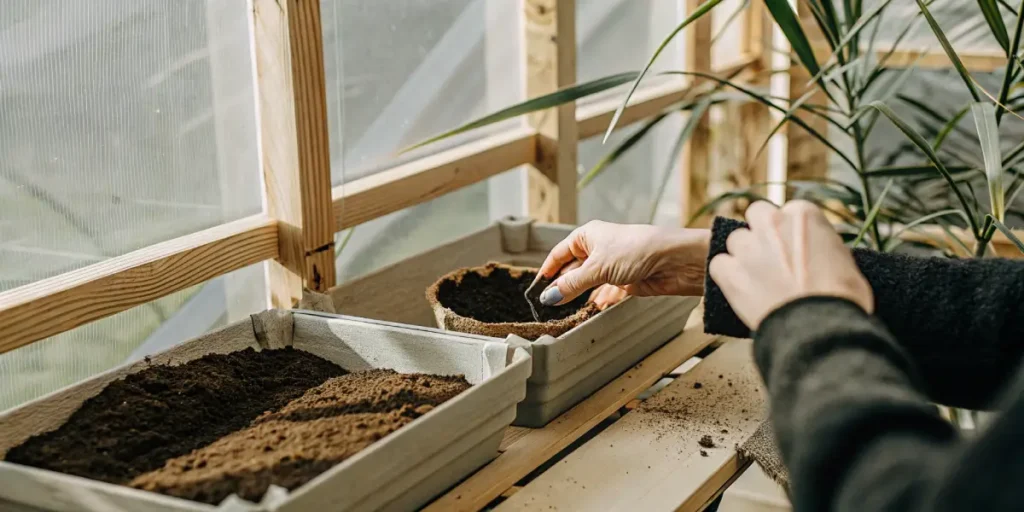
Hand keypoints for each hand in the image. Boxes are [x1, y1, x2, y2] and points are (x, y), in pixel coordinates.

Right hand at [537, 220, 710, 305]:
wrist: (673, 260)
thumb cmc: (636, 250)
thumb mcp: (597, 267)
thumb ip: (572, 284)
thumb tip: (548, 297)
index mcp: (588, 236)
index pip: (559, 254)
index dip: (547, 270)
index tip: (535, 288)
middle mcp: (599, 249)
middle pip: (572, 270)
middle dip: (562, 286)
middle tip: (547, 305)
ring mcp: (612, 266)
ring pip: (588, 284)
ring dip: (578, 296)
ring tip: (564, 312)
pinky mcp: (626, 282)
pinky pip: (605, 293)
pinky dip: (597, 301)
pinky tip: (590, 309)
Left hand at [708, 200, 873, 329]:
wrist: (819, 329)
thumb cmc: (840, 299)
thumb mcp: (845, 262)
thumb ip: (822, 247)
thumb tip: (816, 253)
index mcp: (804, 215)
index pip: (789, 211)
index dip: (790, 232)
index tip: (794, 248)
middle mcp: (773, 223)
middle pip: (757, 215)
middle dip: (762, 232)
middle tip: (771, 256)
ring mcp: (748, 247)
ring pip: (736, 240)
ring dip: (744, 255)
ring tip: (758, 279)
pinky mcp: (730, 272)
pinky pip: (718, 265)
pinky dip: (726, 276)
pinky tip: (740, 290)